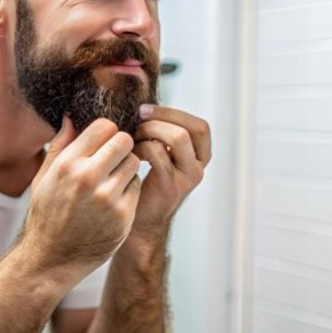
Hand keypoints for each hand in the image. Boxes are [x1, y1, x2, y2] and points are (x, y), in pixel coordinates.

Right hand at [21, 118, 141, 274]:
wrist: (51, 259)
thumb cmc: (46, 215)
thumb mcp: (44, 178)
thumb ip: (61, 145)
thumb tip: (72, 116)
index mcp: (67, 164)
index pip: (104, 126)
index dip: (106, 132)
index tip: (103, 143)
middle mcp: (88, 177)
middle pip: (124, 140)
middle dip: (120, 146)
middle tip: (113, 158)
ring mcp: (108, 197)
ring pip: (134, 162)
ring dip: (126, 168)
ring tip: (111, 180)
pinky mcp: (123, 215)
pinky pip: (137, 186)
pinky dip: (129, 189)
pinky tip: (114, 199)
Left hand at [131, 105, 211, 235]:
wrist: (137, 225)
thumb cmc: (142, 187)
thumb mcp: (158, 158)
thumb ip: (160, 136)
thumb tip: (143, 107)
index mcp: (199, 158)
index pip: (200, 127)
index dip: (175, 114)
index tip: (147, 111)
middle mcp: (198, 168)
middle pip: (193, 128)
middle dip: (164, 117)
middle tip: (139, 118)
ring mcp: (187, 178)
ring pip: (178, 137)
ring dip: (151, 129)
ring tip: (133, 137)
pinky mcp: (171, 186)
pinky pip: (158, 153)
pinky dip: (141, 146)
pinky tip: (131, 154)